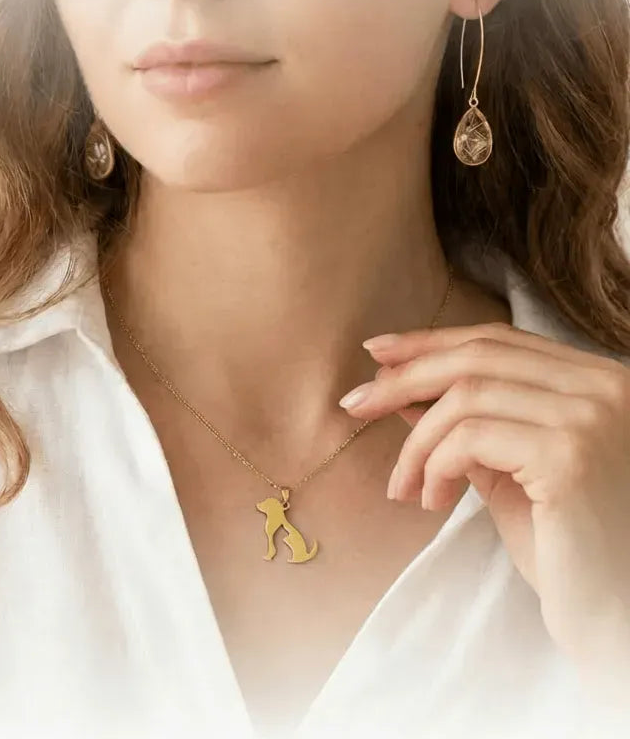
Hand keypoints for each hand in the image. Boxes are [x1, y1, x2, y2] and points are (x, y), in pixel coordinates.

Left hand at [340, 321, 629, 682]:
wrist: (614, 619)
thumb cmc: (567, 549)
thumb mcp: (507, 469)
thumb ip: (465, 423)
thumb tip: (399, 386)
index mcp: (598, 381)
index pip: (498, 340)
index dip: (430, 342)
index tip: (376, 353)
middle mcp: (606, 387)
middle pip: (477, 357)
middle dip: (404, 379)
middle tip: (355, 406)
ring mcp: (591, 418)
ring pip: (464, 398)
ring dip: (417, 443)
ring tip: (405, 488)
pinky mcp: (569, 456)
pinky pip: (469, 438)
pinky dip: (434, 465)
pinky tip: (433, 501)